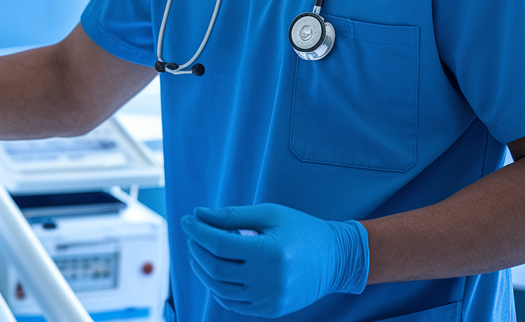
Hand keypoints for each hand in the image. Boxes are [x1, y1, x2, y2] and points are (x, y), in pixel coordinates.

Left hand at [181, 203, 367, 317]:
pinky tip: (215, 271)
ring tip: (200, 251)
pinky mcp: (270, 310)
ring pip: (219, 288)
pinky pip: (232, 303)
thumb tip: (198, 215)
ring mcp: (269, 299)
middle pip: (214, 267)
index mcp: (269, 253)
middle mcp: (268, 280)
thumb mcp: (270, 214)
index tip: (187, 220)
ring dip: (202, 268)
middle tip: (193, 234)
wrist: (337, 259)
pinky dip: (217, 287)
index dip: (197, 231)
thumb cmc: (302, 230)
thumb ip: (231, 216)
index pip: (218, 244)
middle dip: (196, 248)